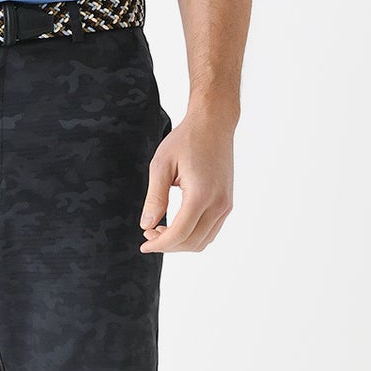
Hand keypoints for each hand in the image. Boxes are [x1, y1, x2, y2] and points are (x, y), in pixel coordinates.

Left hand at [138, 107, 235, 252]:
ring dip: (181, 242)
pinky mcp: (227, 202)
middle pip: (192, 242)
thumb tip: (146, 225)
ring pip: (204, 240)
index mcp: (200, 195)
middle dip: (168, 245)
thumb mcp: (161, 165)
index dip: (159, 245)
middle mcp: (218, 203)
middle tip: (149, 234)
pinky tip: (176, 224)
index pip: (179, 234)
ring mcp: (226, 204)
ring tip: (161, 229)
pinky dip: (193, 234)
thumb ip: (155, 198)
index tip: (144, 244)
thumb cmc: (186, 140)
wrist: (213, 124)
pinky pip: (211, 230)